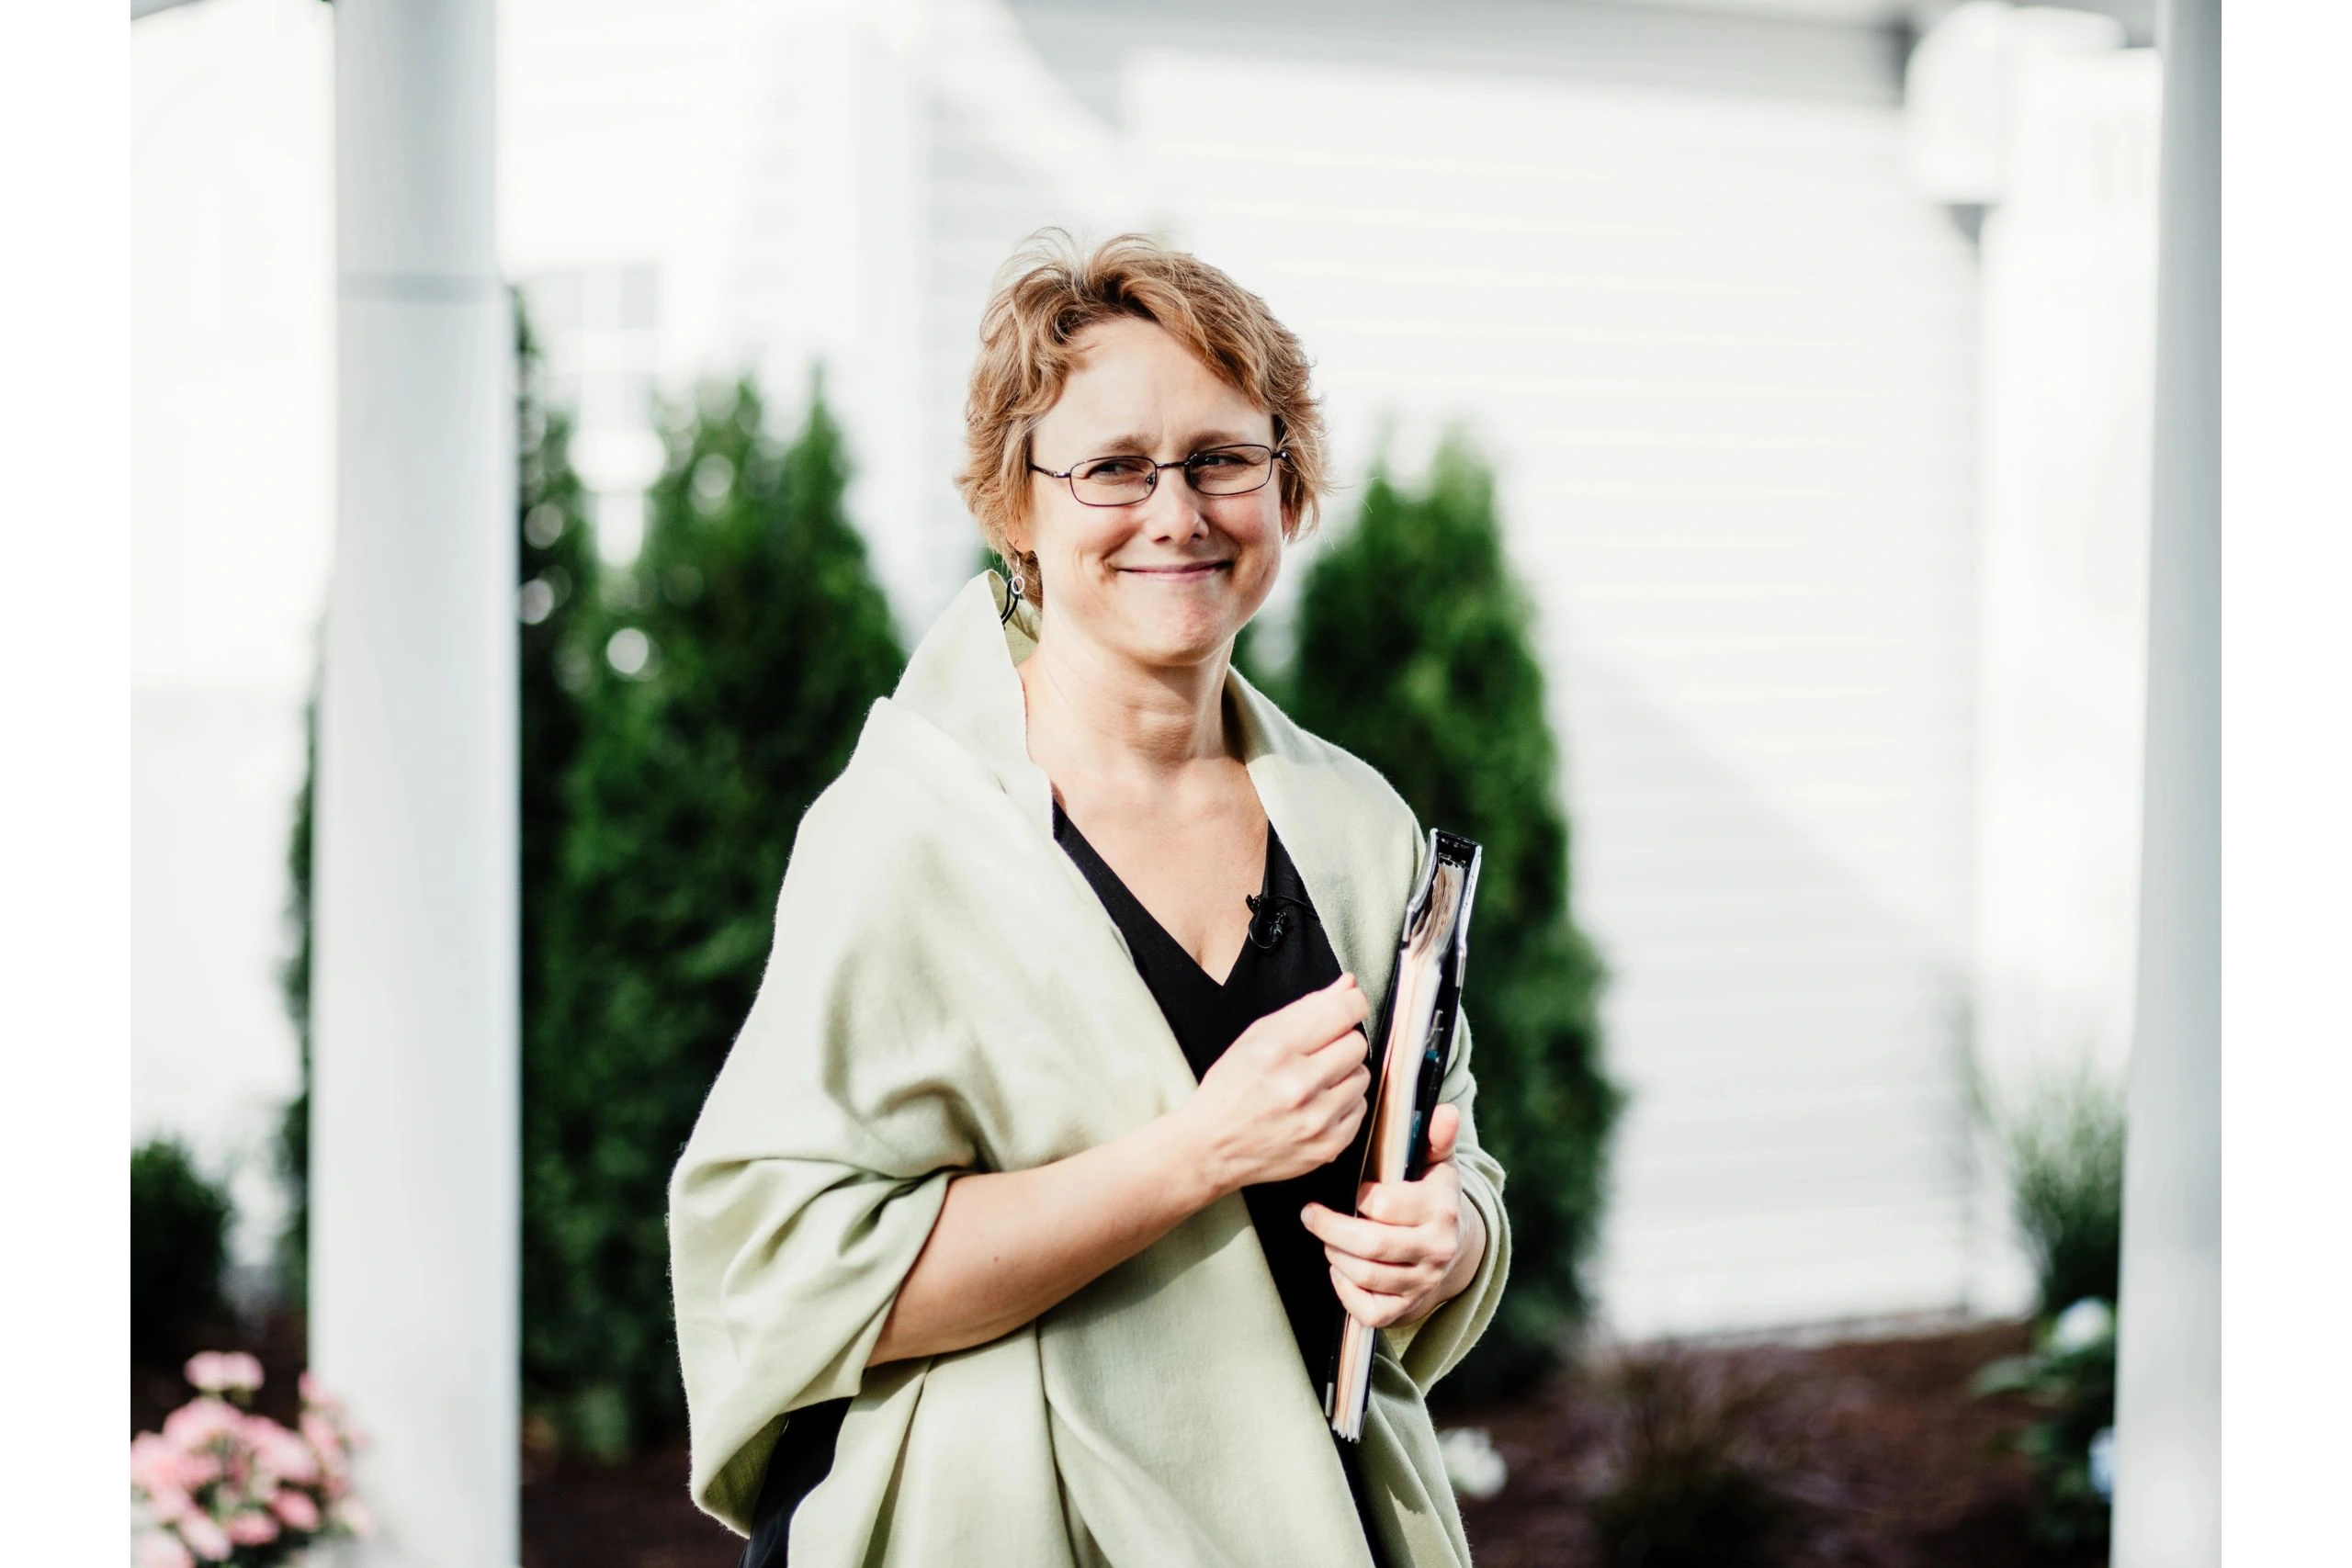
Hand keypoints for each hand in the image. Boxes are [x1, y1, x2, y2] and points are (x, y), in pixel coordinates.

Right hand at [1175, 974, 1371, 1196]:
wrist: (1212, 1148)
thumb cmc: (1231, 1089)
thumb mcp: (1256, 1037)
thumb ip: (1307, 1009)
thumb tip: (1348, 986)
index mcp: (1276, 1050)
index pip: (1341, 1012)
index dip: (1353, 1003)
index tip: (1351, 1004)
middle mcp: (1299, 1085)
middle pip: (1357, 1044)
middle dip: (1340, 1043)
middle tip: (1317, 1054)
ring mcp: (1316, 1120)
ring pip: (1362, 1076)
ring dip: (1343, 1075)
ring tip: (1313, 1084)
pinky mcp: (1329, 1147)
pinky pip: (1360, 1109)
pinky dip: (1343, 1105)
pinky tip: (1316, 1107)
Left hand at [1300, 1102, 1471, 1329]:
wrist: (1457, 1248)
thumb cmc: (1433, 1196)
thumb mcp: (1438, 1164)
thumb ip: (1436, 1137)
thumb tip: (1444, 1111)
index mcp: (1441, 1209)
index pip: (1385, 1205)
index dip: (1359, 1197)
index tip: (1350, 1190)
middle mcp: (1436, 1249)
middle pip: (1371, 1245)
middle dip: (1330, 1228)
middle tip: (1309, 1214)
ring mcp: (1423, 1283)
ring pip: (1365, 1276)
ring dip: (1335, 1255)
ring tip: (1326, 1238)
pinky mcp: (1407, 1309)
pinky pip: (1369, 1310)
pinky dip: (1346, 1292)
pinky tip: (1340, 1271)